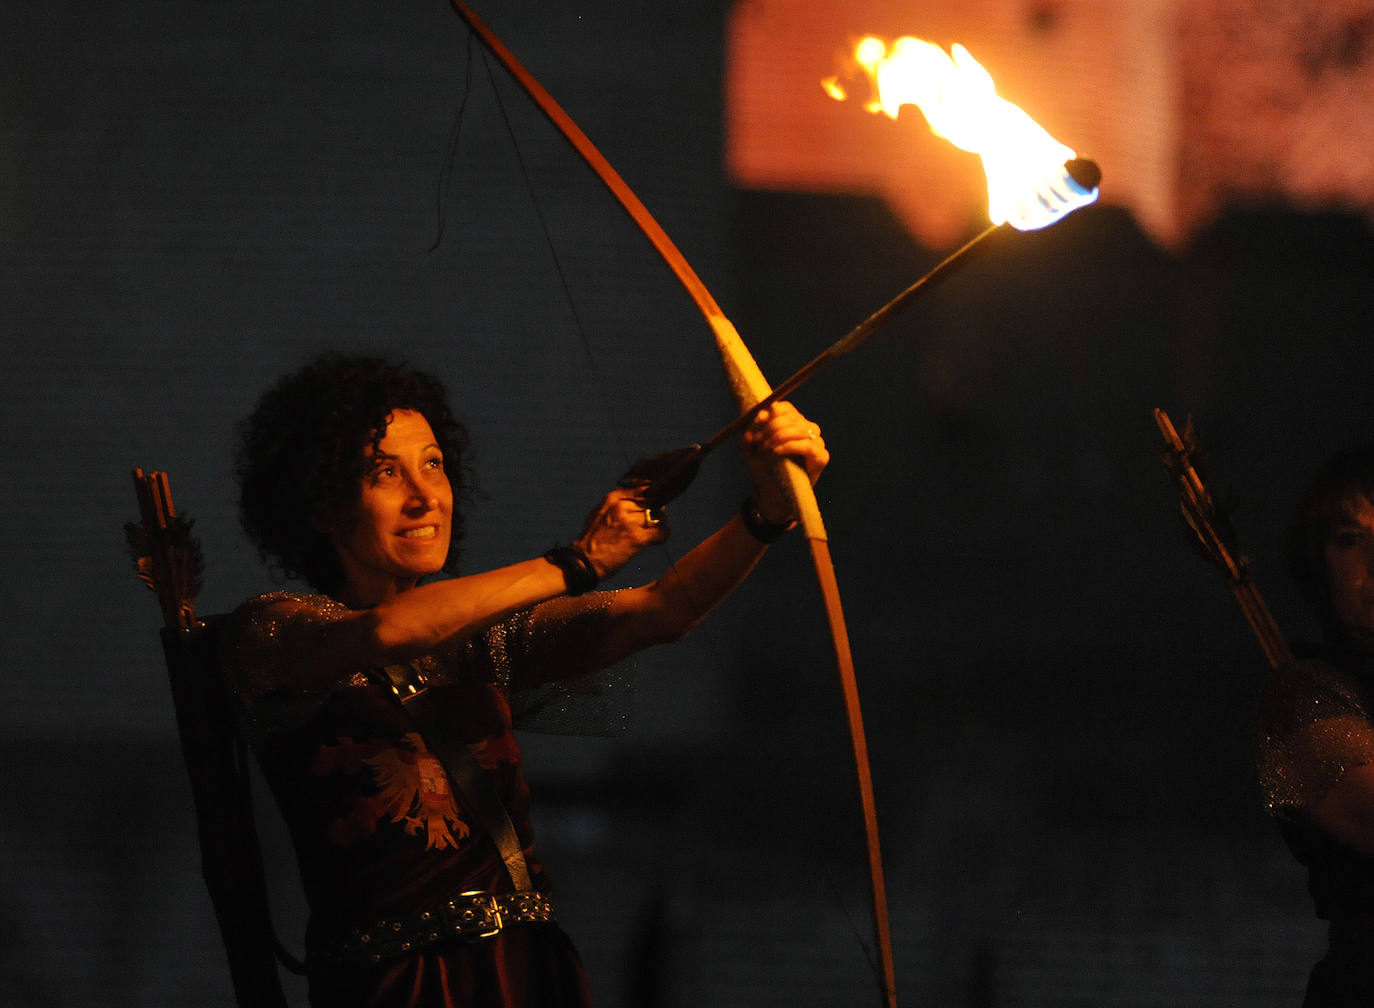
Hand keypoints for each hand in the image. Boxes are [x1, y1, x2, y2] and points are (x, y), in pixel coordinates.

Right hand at [572, 486, 668, 578]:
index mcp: (612, 498)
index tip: (651, 507)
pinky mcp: (637, 538)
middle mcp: (621, 506)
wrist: (584, 562)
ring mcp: (629, 522)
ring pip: (658, 517)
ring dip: (659, 525)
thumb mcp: (600, 513)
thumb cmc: (593, 540)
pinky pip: (661, 532)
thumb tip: (640, 499)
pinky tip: (655, 541)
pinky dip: (662, 536)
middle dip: (655, 512)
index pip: (643, 489)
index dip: (651, 498)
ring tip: (653, 533)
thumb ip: (617, 504)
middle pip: (652, 503)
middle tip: (652, 523)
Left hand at [739, 401, 828, 524]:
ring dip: (778, 437)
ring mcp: (816, 442)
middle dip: (770, 428)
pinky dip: (789, 446)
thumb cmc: (763, 467)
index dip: (770, 414)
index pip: (785, 408)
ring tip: (766, 449)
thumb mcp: (750, 448)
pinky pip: (807, 445)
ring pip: (799, 429)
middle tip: (758, 442)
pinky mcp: (821, 457)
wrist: (772, 493)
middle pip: (791, 418)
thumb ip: (751, 431)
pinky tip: (776, 452)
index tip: (757, 427)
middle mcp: (808, 429)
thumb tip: (760, 416)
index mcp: (793, 422)